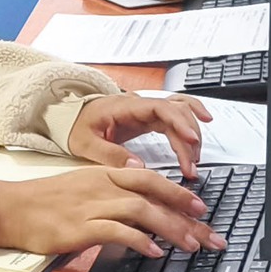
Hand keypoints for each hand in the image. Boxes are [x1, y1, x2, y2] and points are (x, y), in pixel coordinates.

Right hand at [0, 168, 224, 260]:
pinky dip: (140, 240)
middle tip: (210, 232)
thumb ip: (110, 196)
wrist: (11, 208)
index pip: (150, 178)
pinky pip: (117, 231)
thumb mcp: (81, 189)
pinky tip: (154, 251)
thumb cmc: (43, 202)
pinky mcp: (80, 226)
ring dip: (171, 228)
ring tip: (191, 244)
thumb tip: (138, 213)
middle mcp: (102, 185)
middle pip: (153, 192)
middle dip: (186, 212)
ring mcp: (92, 205)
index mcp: (103, 174)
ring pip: (142, 210)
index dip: (179, 192)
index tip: (201, 208)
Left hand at [68, 93, 211, 179]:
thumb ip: (109, 155)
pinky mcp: (148, 118)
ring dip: (190, 136)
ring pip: (179, 114)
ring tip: (192, 163)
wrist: (67, 117)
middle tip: (190, 166)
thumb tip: (138, 167)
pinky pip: (175, 115)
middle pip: (176, 112)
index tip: (191, 140)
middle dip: (188, 138)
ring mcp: (145, 109)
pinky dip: (190, 119)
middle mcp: (139, 104)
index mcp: (124, 106)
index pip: (160, 108)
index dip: (179, 122)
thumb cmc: (74, 126)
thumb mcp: (84, 143)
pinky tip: (204, 126)